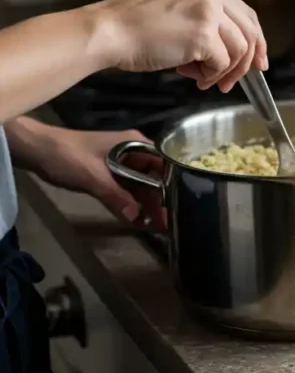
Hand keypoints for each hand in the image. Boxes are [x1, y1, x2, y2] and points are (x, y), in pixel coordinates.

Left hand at [6, 117, 165, 229]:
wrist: (35, 150)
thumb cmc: (67, 155)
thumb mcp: (93, 177)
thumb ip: (117, 197)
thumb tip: (137, 218)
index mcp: (136, 145)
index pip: (165, 164)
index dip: (175, 184)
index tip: (180, 205)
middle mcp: (133, 154)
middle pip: (155, 179)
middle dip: (161, 201)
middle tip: (168, 223)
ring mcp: (121, 165)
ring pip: (141, 187)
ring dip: (146, 206)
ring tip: (157, 227)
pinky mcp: (110, 176)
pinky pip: (126, 192)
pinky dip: (131, 205)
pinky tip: (138, 221)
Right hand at [85, 0, 267, 92]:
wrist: (110, 31)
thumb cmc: (138, 28)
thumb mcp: (181, 14)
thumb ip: (210, 26)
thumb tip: (236, 56)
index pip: (247, 15)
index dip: (257, 41)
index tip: (259, 62)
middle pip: (250, 33)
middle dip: (247, 63)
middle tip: (232, 81)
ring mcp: (209, 13)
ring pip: (240, 51)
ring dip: (225, 72)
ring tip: (205, 80)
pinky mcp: (203, 35)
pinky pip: (222, 63)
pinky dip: (211, 76)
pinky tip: (194, 77)